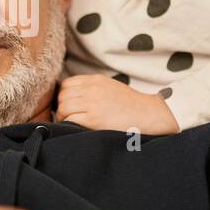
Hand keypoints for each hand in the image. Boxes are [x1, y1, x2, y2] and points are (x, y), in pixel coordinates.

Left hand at [56, 75, 180, 133]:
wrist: (148, 114)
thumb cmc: (130, 105)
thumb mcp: (110, 87)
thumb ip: (92, 88)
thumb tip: (74, 97)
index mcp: (95, 80)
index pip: (66, 84)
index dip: (64, 96)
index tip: (68, 106)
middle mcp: (91, 89)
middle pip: (62, 96)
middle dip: (61, 107)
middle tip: (68, 117)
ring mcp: (92, 103)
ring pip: (63, 108)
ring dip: (63, 117)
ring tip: (71, 124)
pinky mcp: (93, 119)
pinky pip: (70, 119)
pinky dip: (69, 124)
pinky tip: (76, 128)